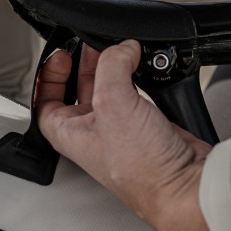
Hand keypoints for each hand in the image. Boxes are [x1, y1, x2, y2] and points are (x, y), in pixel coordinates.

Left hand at [34, 40, 216, 230]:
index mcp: (72, 135)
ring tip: (118, 49)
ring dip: (112, 68)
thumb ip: (113, 66)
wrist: (184, 186)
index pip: (45, 103)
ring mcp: (123, 131)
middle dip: (85, 64)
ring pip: (110, 90)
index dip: (48, 78)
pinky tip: (144, 66)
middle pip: (79, 91)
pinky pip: (137, 94)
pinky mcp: (149, 127)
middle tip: (93, 44)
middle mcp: (95, 134)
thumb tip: (124, 48)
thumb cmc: (143, 168)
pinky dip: (138, 77)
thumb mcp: (113, 104)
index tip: (60, 56)